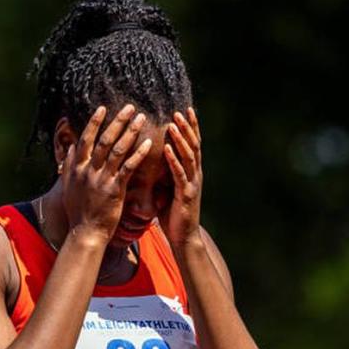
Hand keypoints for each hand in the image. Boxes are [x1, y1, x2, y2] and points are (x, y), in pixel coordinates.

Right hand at [61, 104, 152, 241]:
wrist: (86, 233)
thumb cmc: (79, 211)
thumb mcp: (68, 186)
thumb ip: (69, 165)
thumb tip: (71, 146)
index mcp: (77, 168)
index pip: (86, 139)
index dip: (94, 122)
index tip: (103, 108)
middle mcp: (88, 170)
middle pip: (103, 139)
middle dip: (117, 121)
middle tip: (129, 106)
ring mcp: (101, 179)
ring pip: (116, 149)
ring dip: (130, 131)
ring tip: (141, 118)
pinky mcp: (114, 189)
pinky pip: (128, 167)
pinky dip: (138, 153)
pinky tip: (148, 142)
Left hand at [161, 107, 202, 248]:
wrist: (184, 238)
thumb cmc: (174, 215)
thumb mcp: (168, 190)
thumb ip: (165, 175)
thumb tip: (153, 161)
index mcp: (191, 173)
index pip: (192, 145)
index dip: (191, 128)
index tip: (185, 110)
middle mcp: (195, 175)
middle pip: (193, 146)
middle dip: (187, 127)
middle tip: (179, 110)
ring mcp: (192, 184)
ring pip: (188, 156)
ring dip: (181, 138)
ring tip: (174, 123)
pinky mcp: (185, 194)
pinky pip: (179, 173)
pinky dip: (173, 159)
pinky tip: (166, 147)